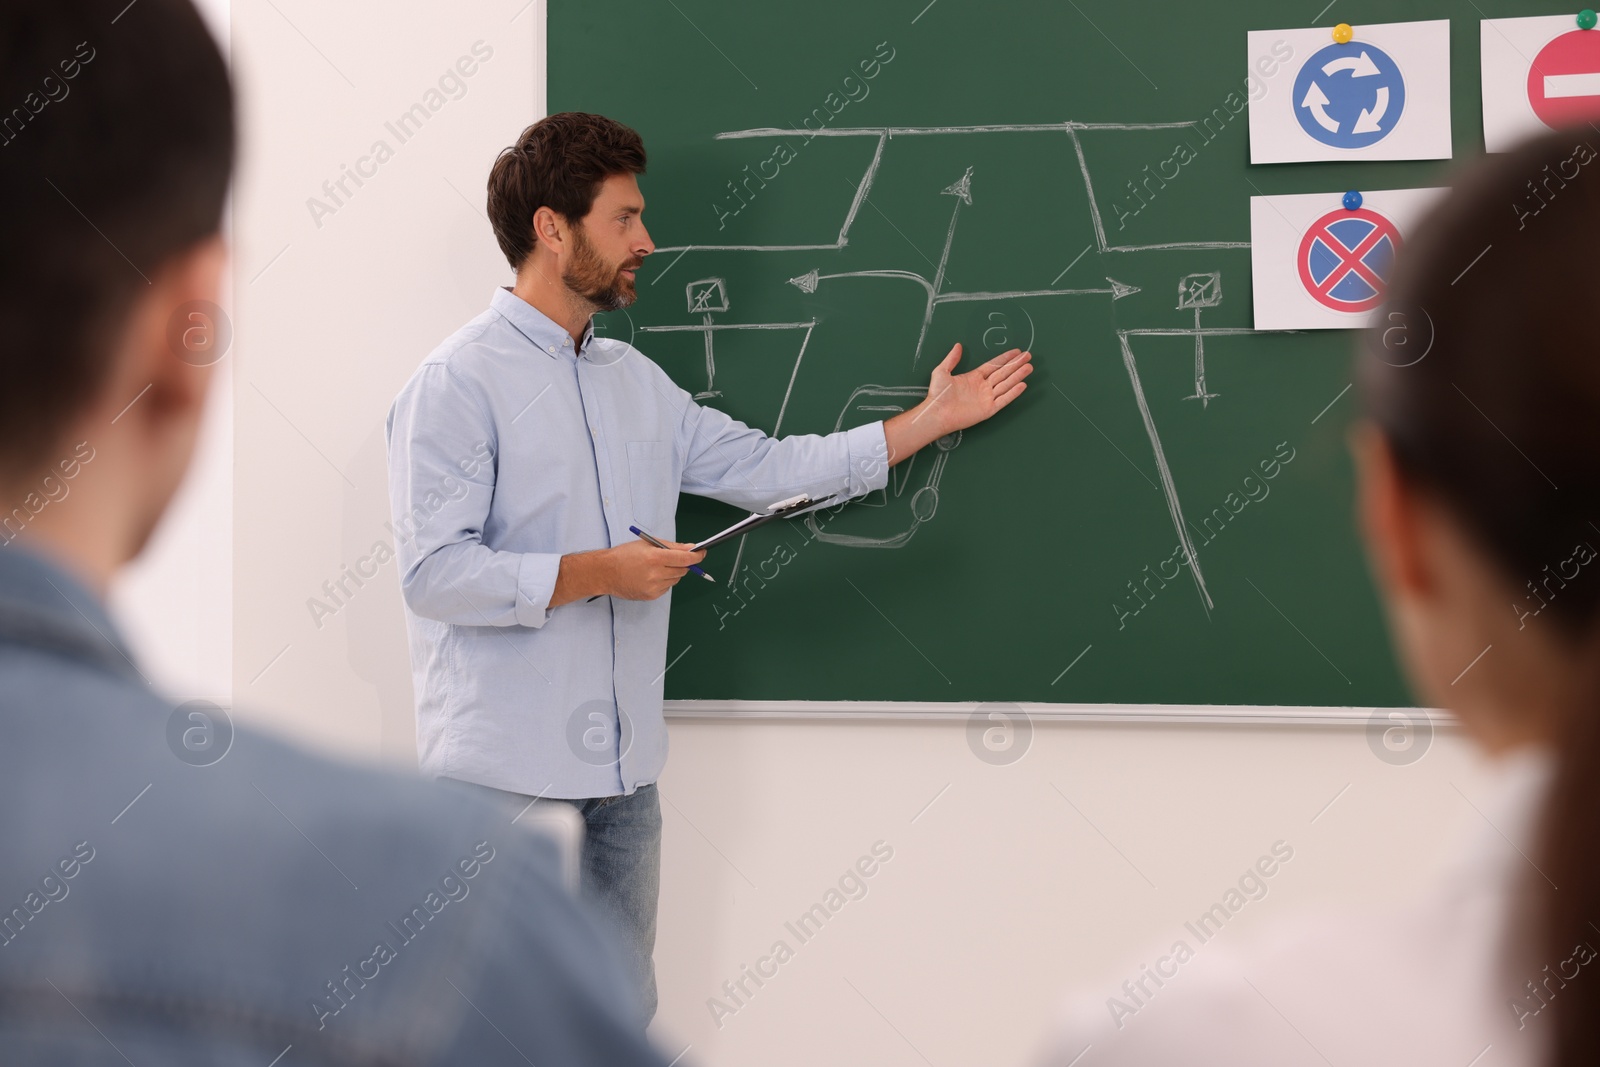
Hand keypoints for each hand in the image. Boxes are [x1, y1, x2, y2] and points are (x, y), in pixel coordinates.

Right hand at [553, 538, 706, 604]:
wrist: (605, 572)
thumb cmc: (625, 555)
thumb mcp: (647, 544)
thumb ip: (671, 546)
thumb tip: (691, 548)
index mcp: (655, 557)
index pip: (684, 558)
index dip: (696, 556)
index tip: (701, 553)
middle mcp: (655, 573)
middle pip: (682, 570)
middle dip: (682, 563)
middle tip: (673, 558)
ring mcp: (653, 587)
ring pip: (675, 579)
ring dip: (672, 572)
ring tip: (656, 567)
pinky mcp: (651, 596)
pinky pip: (666, 588)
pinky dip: (664, 581)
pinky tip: (650, 577)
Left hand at [922, 343, 1031, 435]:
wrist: (937, 413)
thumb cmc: (937, 395)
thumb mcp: (942, 371)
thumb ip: (951, 359)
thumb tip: (958, 346)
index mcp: (974, 377)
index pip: (994, 365)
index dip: (1005, 358)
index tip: (1016, 352)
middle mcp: (983, 386)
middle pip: (1003, 373)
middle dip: (1016, 364)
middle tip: (1028, 356)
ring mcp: (987, 398)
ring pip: (1006, 384)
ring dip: (1018, 375)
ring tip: (1029, 367)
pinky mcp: (988, 409)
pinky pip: (1004, 399)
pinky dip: (1013, 393)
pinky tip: (1022, 385)